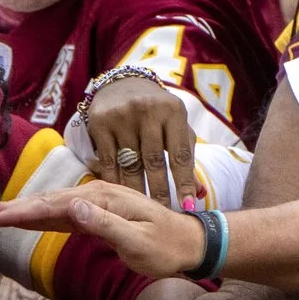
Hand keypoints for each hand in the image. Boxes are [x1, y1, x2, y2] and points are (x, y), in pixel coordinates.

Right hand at [0, 179, 208, 277]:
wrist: (192, 244)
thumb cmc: (167, 248)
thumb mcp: (138, 241)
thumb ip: (104, 225)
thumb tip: (72, 206)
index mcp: (102, 200)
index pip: (52, 206)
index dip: (19, 213)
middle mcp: (95, 196)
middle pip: (43, 201)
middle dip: (8, 208)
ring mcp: (95, 203)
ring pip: (48, 206)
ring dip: (18, 211)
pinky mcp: (96, 214)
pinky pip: (60, 215)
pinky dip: (37, 217)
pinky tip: (23, 220)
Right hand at [83, 73, 199, 202]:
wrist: (122, 85)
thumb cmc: (156, 113)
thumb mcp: (176, 126)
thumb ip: (186, 157)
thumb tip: (199, 194)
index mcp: (173, 110)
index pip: (180, 154)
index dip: (185, 182)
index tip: (189, 206)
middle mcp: (147, 110)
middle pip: (154, 162)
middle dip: (160, 192)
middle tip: (162, 214)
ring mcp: (121, 117)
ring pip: (130, 164)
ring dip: (136, 191)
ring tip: (142, 210)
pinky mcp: (100, 124)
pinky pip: (109, 162)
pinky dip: (115, 181)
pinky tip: (120, 197)